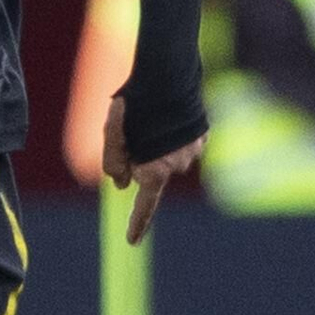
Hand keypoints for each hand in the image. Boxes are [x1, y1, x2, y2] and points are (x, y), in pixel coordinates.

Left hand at [102, 96, 206, 243]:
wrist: (168, 72)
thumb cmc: (135, 103)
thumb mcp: (112, 133)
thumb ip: (112, 162)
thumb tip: (120, 184)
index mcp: (155, 170)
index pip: (145, 204)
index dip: (137, 223)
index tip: (131, 242)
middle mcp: (178, 165)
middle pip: (151, 170)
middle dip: (140, 157)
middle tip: (130, 125)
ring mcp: (193, 150)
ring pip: (166, 154)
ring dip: (156, 142)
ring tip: (151, 115)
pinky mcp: (202, 134)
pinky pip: (181, 139)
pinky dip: (171, 132)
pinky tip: (166, 113)